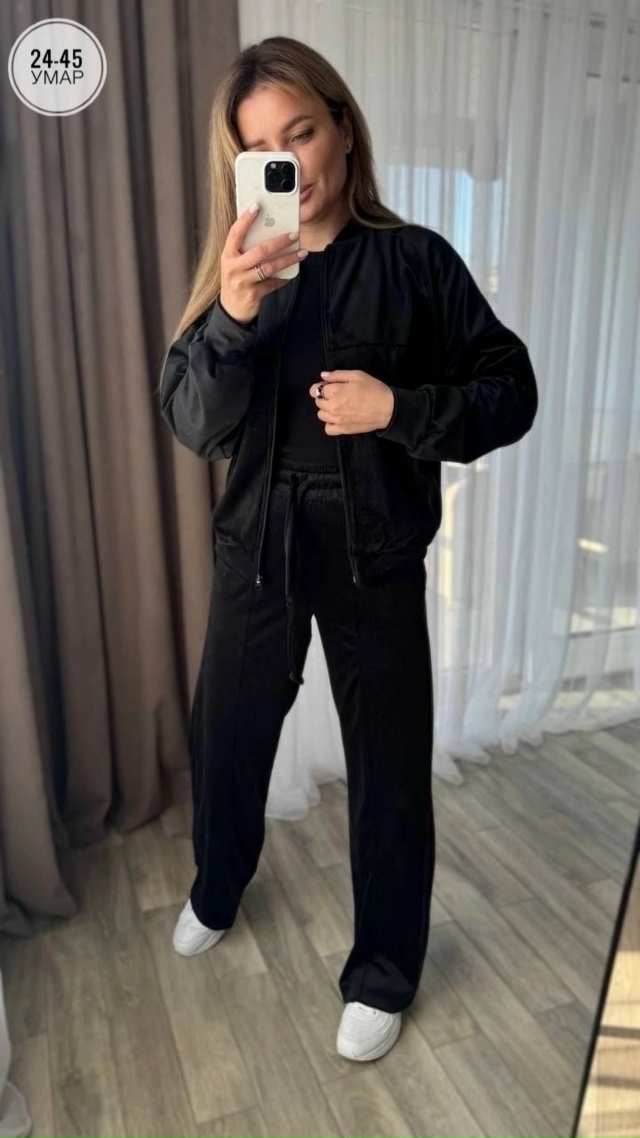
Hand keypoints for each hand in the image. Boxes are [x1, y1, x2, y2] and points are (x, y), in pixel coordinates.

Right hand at [219, 204, 306, 323]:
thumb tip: (269, 230)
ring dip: (288, 259)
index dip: (245, 220)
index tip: (257, 206)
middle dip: (279, 241)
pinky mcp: (253, 294)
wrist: (231, 308)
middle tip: (294, 234)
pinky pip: (272, 284)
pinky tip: (292, 273)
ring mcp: (242, 282)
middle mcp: (233, 267)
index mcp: (228, 255)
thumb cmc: (236, 278)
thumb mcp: (235, 262)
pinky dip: (283, 278)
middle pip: (259, 251)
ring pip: (269, 267)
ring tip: (301, 253)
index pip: (235, 233)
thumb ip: (246, 248)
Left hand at [309, 370, 394, 434]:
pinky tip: (338, 418)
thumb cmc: (373, 389)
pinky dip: (330, 424)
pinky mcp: (343, 430)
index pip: (315, 390)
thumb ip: (337, 375)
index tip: (329, 386)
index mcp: (335, 392)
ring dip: (326, 409)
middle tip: (338, 394)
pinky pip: (328, 429)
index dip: (320, 386)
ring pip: (321, 415)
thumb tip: (323, 376)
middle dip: (324, 397)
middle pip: (318, 402)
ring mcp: (337, 420)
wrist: (387, 409)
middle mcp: (333, 407)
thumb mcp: (357, 375)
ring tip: (338, 406)